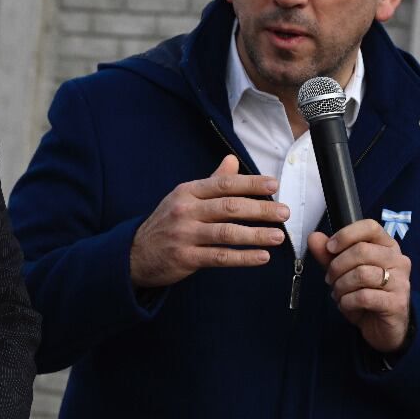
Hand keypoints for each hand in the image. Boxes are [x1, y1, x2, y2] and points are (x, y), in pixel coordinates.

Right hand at [129, 155, 287, 287]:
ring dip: (256, 234)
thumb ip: (211, 182)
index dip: (250, 184)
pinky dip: (242, 257)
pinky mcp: (185, 257)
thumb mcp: (183, 198)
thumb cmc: (166, 223)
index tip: (274, 185)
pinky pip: (219, 257)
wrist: (135, 253)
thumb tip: (232, 160)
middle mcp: (185, 210)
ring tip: (278, 236)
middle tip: (284, 213)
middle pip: (229, 207)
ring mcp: (184, 234)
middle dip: (260, 209)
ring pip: (227, 232)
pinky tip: (261, 257)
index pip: (223, 184)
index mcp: (187, 192)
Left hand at [308, 220, 412, 354]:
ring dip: (341, 286)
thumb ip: (328, 254)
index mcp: (387, 247)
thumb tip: (314, 237)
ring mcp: (401, 282)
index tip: (329, 248)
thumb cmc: (365, 294)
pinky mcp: (396, 303)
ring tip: (339, 294)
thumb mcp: (343, 272)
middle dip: (337, 266)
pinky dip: (347, 302)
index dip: (345, 235)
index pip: (370, 227)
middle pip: (361, 251)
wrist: (382, 327)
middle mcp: (398, 261)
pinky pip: (363, 296)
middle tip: (330, 279)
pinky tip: (347, 305)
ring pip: (361, 274)